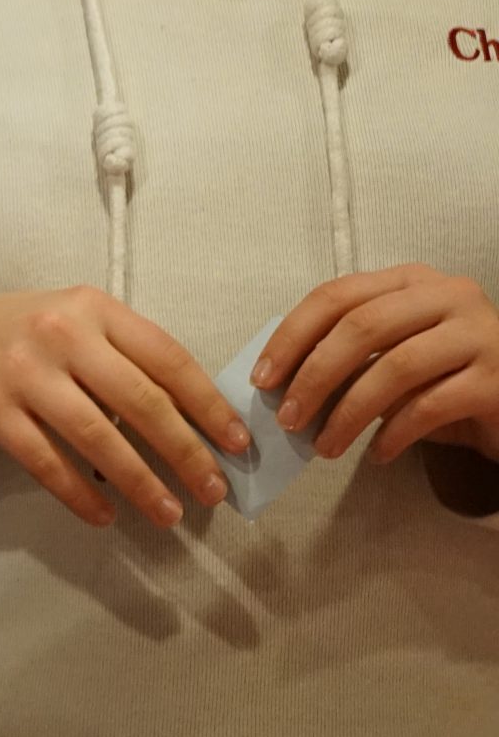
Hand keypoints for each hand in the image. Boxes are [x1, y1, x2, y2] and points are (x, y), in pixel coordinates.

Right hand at [0, 287, 250, 527]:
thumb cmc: (20, 334)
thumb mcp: (75, 322)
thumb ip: (124, 355)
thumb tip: (190, 419)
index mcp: (93, 309)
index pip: (167, 359)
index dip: (208, 405)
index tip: (236, 443)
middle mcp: (60, 335)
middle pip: (139, 401)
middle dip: (184, 451)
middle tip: (212, 489)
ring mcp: (22, 373)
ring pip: (96, 436)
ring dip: (139, 480)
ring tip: (168, 512)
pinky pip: (46, 461)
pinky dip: (79, 493)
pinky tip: (104, 514)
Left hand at [255, 265, 498, 463]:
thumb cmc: (446, 379)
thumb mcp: (393, 359)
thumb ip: (349, 359)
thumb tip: (280, 387)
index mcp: (412, 282)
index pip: (337, 295)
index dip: (292, 337)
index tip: (262, 379)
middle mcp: (449, 296)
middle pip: (362, 326)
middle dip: (313, 376)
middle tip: (287, 419)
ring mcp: (479, 334)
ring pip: (395, 367)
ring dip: (348, 412)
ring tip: (324, 447)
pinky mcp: (498, 379)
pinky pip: (431, 406)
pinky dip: (394, 433)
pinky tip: (375, 454)